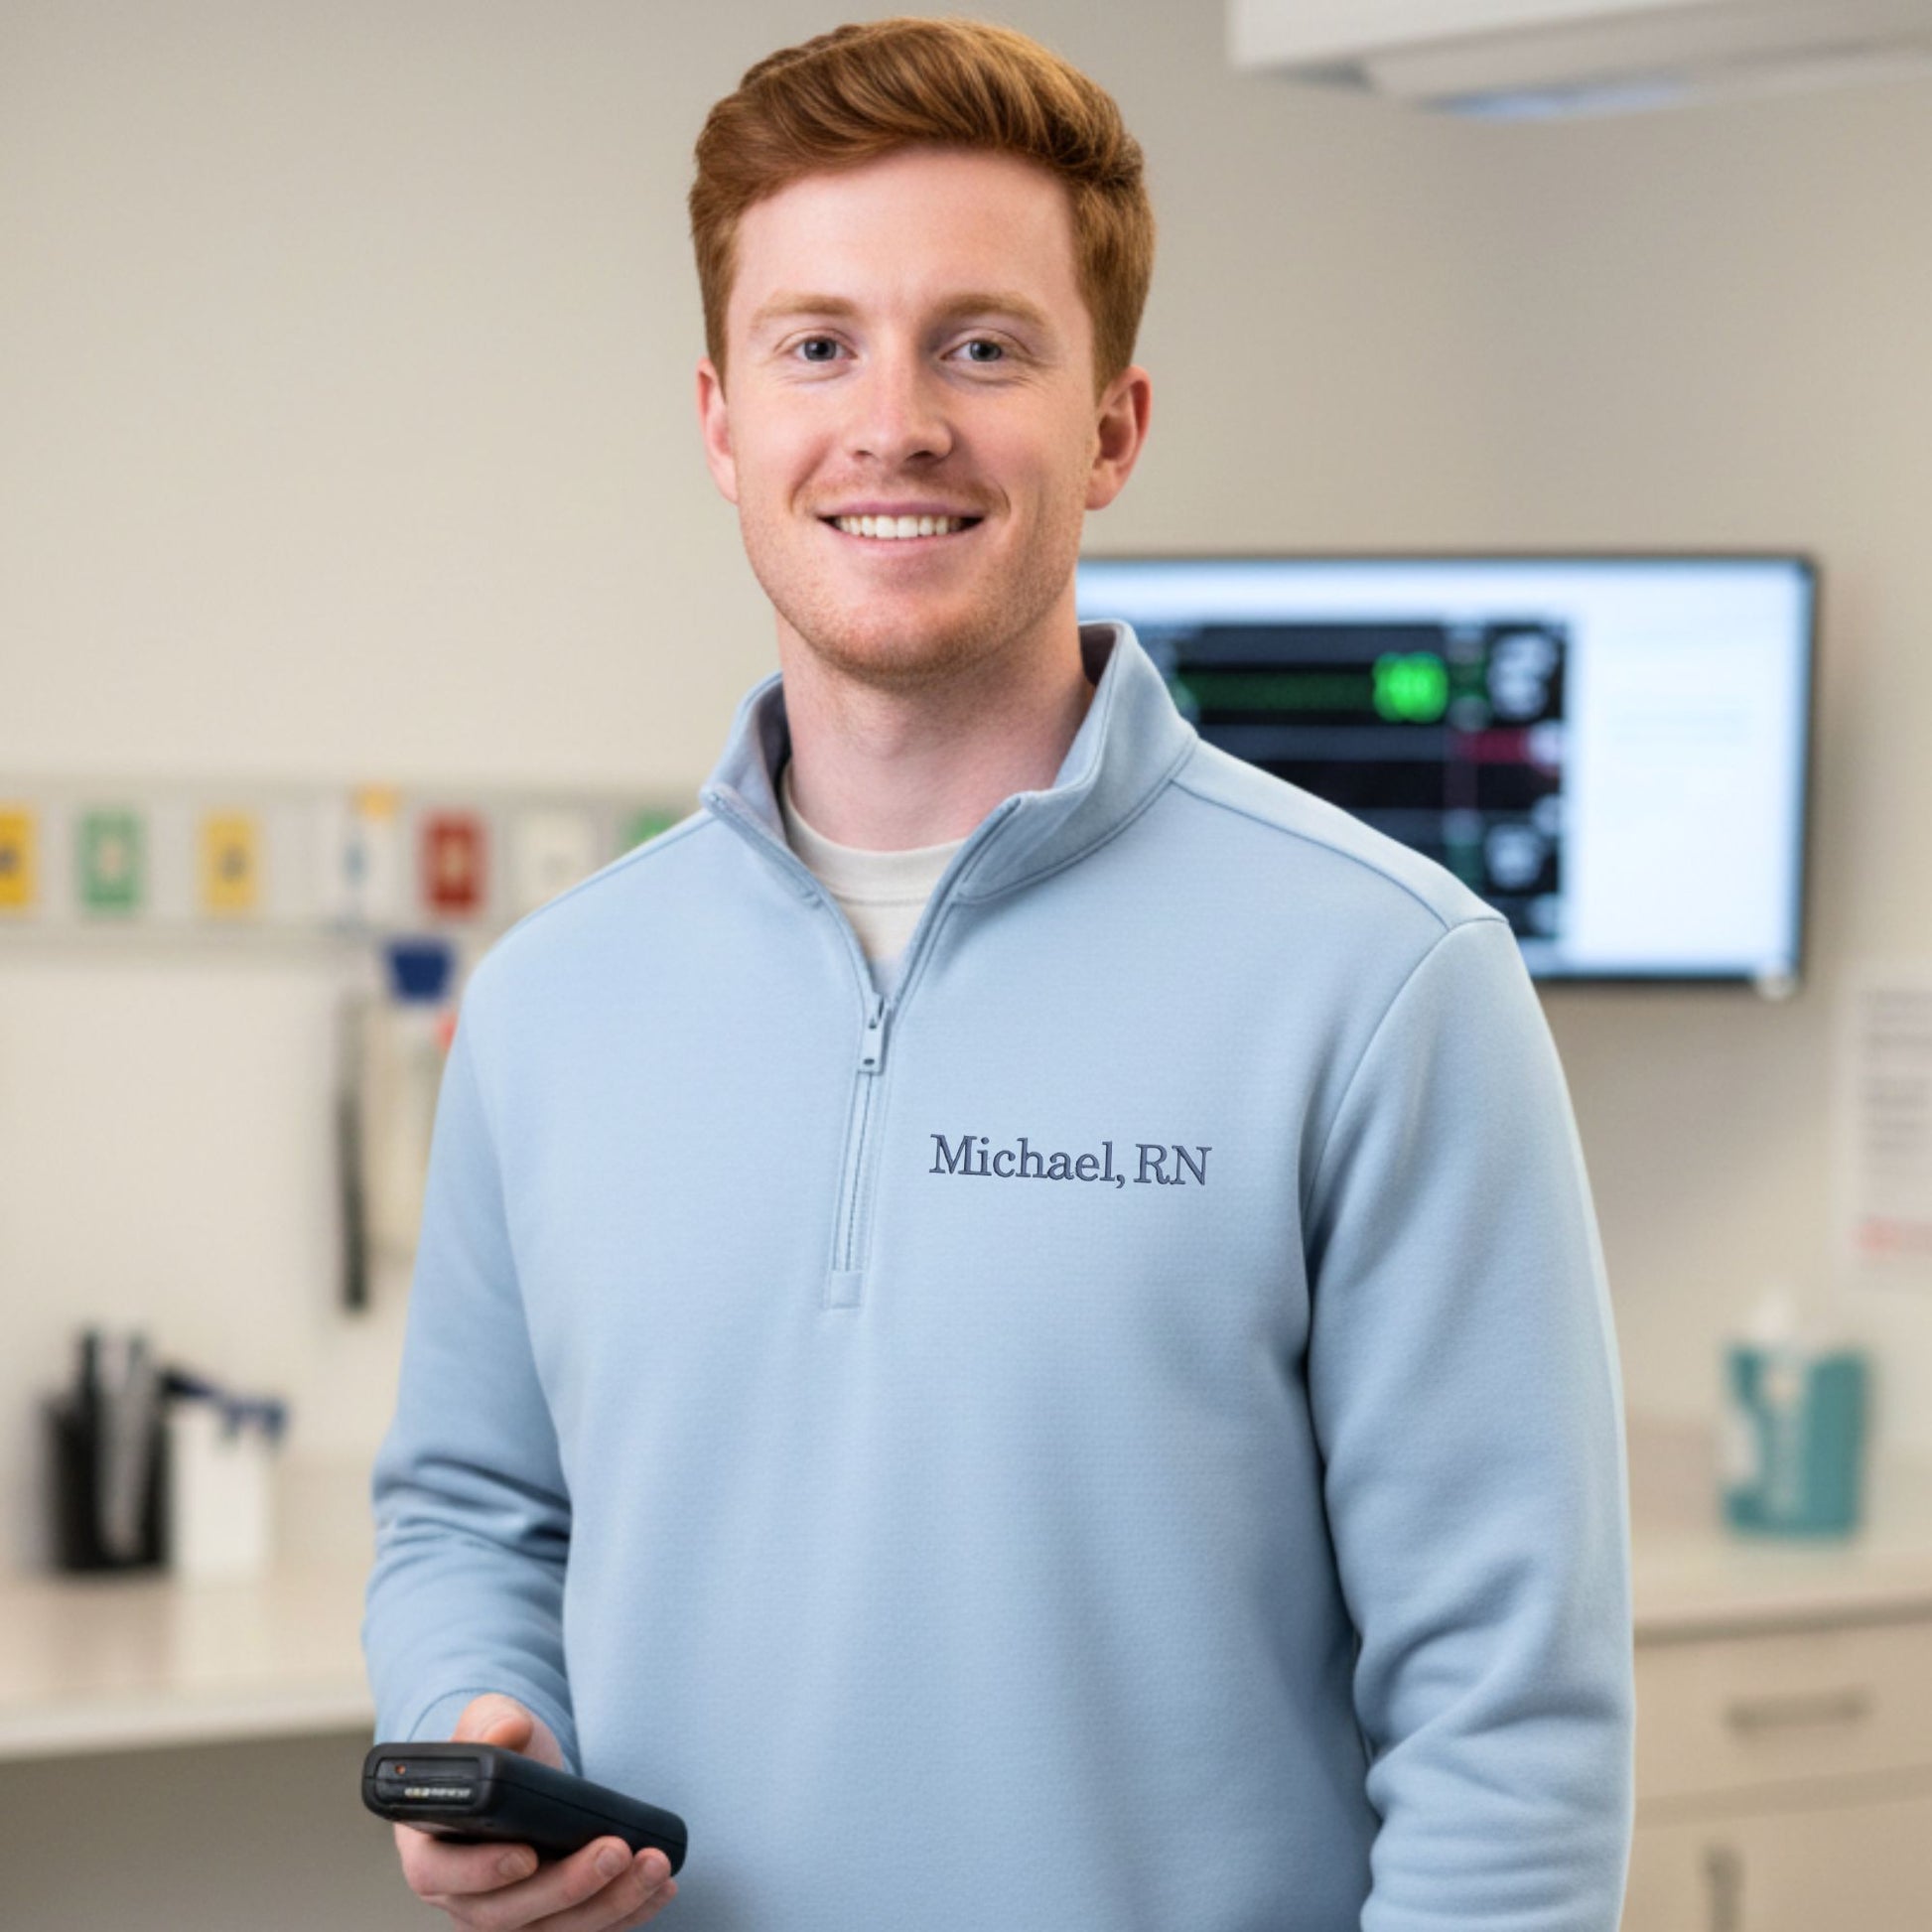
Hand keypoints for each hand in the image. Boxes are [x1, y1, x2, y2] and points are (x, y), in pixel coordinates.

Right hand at [392, 1693, 677, 1928]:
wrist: (525, 1775)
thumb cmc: (500, 1750)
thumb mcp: (490, 1720)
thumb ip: (491, 1721)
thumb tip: (504, 1734)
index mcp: (431, 1849)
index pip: (441, 1874)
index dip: (481, 1871)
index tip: (526, 1855)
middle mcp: (463, 1898)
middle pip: (508, 1914)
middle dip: (568, 1886)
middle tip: (616, 1850)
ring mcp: (509, 1918)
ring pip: (554, 1931)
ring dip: (610, 1904)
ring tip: (654, 1865)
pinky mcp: (551, 1923)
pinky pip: (586, 1931)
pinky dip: (627, 1913)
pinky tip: (661, 1886)